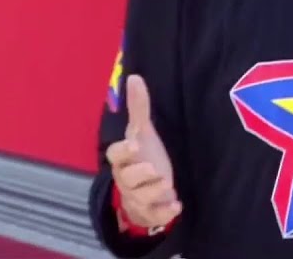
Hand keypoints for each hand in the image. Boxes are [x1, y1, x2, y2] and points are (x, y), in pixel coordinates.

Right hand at [104, 75, 181, 230]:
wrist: (144, 188)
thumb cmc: (142, 155)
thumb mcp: (143, 132)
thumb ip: (139, 108)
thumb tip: (134, 76)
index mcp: (122, 159)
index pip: (115, 154)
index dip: (124, 150)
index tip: (135, 144)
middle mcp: (126, 179)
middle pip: (127, 179)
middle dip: (140, 174)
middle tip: (154, 169)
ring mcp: (136, 197)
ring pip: (140, 199)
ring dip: (155, 192)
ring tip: (168, 185)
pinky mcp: (148, 212)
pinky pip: (154, 216)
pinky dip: (165, 212)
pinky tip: (177, 206)